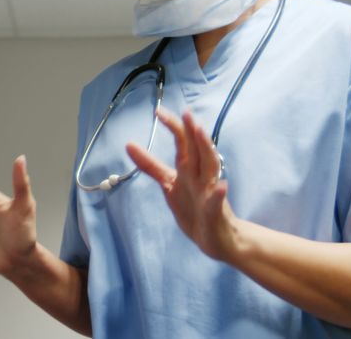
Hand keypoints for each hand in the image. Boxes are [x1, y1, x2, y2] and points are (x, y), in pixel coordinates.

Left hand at [126, 108, 239, 260]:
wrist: (219, 239)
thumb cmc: (195, 209)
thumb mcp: (169, 185)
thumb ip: (151, 165)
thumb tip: (129, 144)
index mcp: (189, 169)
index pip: (182, 143)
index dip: (172, 127)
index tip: (158, 111)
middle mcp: (200, 176)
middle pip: (197, 149)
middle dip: (192, 131)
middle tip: (186, 113)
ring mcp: (209, 193)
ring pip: (210, 168)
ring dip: (206, 150)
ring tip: (202, 133)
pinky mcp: (215, 213)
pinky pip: (217, 203)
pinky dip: (218, 194)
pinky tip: (221, 186)